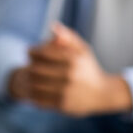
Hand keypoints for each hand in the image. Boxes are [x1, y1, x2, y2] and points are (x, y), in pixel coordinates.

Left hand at [10, 22, 132, 115]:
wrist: (103, 94)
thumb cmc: (89, 68)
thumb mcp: (83, 50)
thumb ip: (68, 37)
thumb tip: (53, 26)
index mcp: (72, 59)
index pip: (42, 53)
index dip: (32, 52)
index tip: (29, 52)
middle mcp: (69, 75)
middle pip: (35, 70)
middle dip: (28, 67)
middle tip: (28, 66)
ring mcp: (65, 91)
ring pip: (35, 86)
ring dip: (28, 81)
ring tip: (29, 78)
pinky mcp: (62, 105)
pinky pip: (39, 100)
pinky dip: (33, 95)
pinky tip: (34, 90)